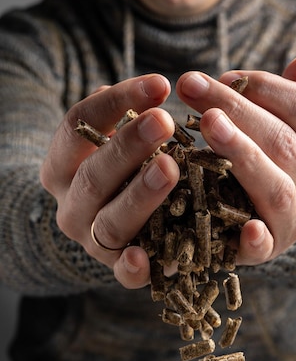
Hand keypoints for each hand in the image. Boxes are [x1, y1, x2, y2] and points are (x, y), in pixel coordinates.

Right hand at [40, 74, 179, 287]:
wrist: (99, 226)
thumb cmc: (114, 172)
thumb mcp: (109, 142)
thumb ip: (123, 119)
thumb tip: (152, 89)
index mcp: (61, 165)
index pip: (79, 125)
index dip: (117, 103)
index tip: (160, 85)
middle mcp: (71, 204)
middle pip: (94, 174)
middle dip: (129, 147)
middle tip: (164, 122)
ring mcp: (92, 241)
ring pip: (111, 221)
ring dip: (140, 195)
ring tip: (170, 169)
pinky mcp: (118, 270)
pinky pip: (122, 275)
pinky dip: (132, 268)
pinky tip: (143, 258)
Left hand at [176, 55, 295, 265]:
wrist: (264, 223)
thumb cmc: (269, 165)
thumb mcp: (284, 129)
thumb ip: (292, 98)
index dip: (266, 86)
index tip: (223, 74)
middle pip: (285, 142)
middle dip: (237, 109)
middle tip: (192, 86)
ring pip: (275, 187)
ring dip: (241, 153)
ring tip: (207, 124)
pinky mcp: (267, 251)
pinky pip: (264, 246)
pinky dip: (255, 238)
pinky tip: (245, 228)